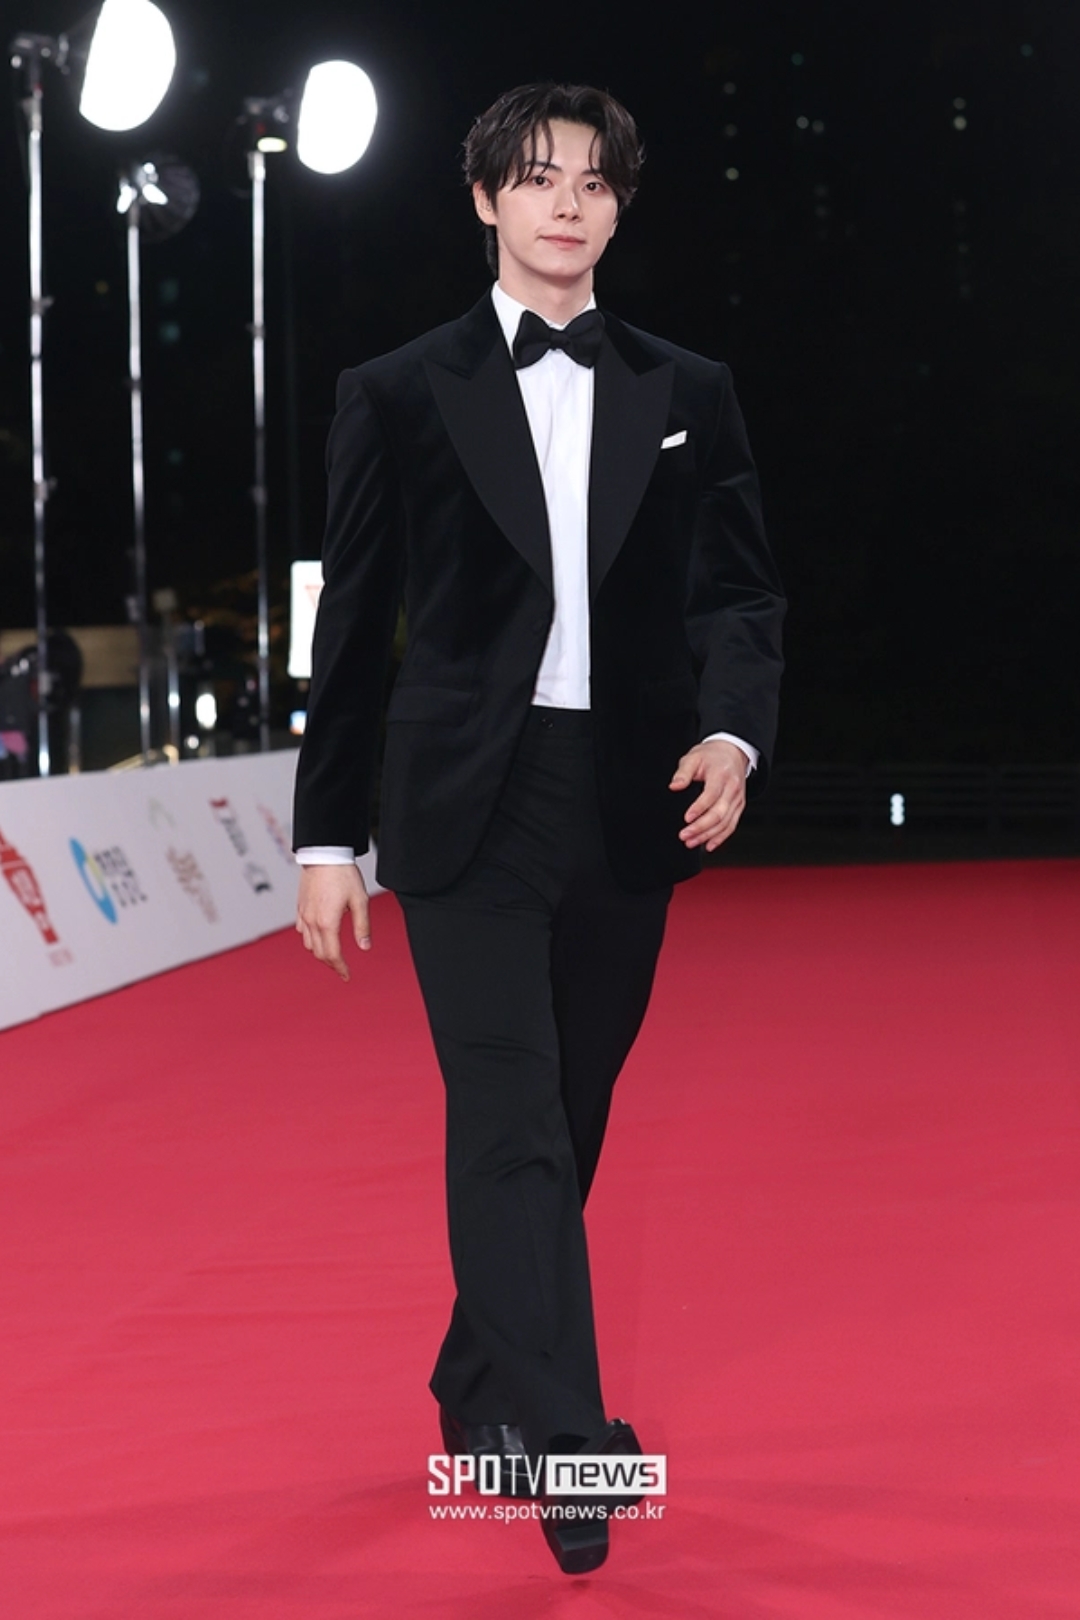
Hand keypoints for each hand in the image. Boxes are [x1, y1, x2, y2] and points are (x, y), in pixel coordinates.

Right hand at [295, 864, 370, 981]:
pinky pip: (302, 931)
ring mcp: (304, 915)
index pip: (332, 954)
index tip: (347, 976)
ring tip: (332, 955)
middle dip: (331, 964)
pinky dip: (310, 940)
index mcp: (327, 922)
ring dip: (320, 953)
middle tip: (343, 969)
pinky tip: (319, 937)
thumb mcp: (360, 900)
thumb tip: (365, 947)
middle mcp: (312, 921)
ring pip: (308, 944)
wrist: (323, 854)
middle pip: (319, 953)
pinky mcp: (300, 908)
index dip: (340, 968)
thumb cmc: (343, 874)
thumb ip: (362, 926)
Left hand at [669, 739, 748, 851]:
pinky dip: (721, 837)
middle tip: (684, 835)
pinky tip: (709, 845)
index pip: (711, 795)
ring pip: (725, 823)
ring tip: (691, 843)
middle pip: (719, 813)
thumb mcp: (694, 757)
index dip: (699, 808)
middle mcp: (732, 789)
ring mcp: (737, 799)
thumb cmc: (711, 756)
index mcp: (721, 775)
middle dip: (701, 827)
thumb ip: (683, 772)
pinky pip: (732, 825)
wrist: (732, 752)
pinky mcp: (739, 806)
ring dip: (708, 835)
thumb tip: (674, 786)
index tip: (686, 818)